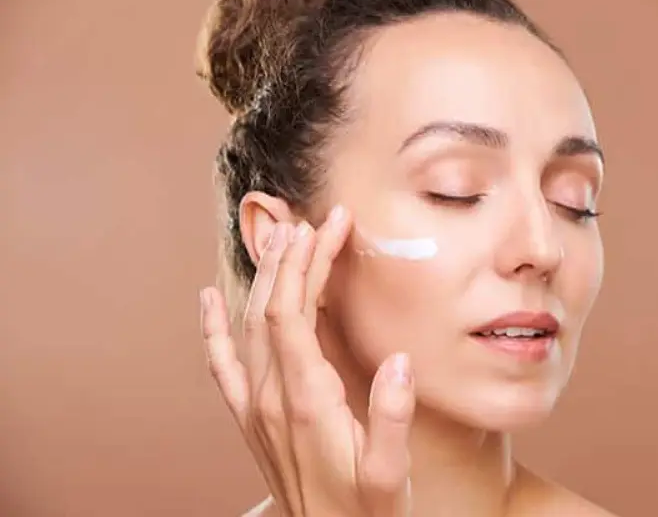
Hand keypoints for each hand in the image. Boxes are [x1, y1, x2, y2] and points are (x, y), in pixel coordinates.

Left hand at [199, 207, 415, 516]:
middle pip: (269, 309)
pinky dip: (213, 328)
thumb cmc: (366, 512)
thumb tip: (401, 362)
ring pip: (248, 326)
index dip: (309, 263)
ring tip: (280, 238)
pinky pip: (222, 364)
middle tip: (314, 219)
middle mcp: (270, 397)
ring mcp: (254, 407)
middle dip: (290, 257)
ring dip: (263, 279)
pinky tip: (208, 300)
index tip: (330, 225)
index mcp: (305, 401)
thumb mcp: (391, 474)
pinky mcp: (249, 419)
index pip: (296, 313)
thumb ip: (393, 418)